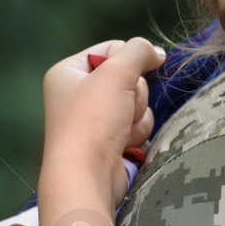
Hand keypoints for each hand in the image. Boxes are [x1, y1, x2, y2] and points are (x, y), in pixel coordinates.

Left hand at [41, 37, 164, 200]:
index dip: (128, 61)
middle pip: (129, 77)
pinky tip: (123, 146)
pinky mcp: (109, 140)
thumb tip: (156, 53)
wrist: (86, 176)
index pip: (112, 49)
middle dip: (134, 95)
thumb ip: (139, 51)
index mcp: (68, 72)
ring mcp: (94, 119)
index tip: (126, 76)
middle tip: (120, 109)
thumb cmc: (93, 120)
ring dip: (137, 117)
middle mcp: (77, 93)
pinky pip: (137, 125)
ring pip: (138, 103)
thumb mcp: (117, 72)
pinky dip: (136, 134)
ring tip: (119, 131)